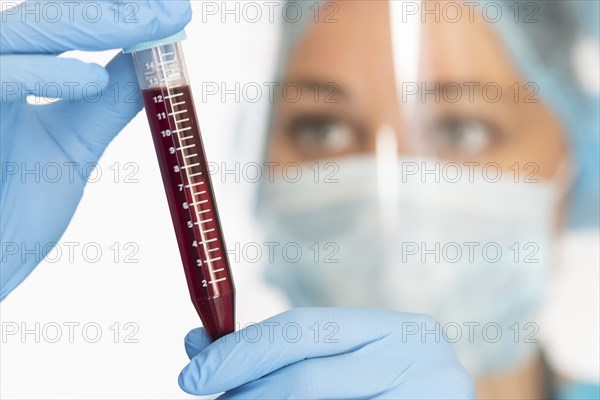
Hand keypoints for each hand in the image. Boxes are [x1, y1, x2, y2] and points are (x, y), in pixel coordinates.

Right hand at [0, 1, 190, 298]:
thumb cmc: (11, 212)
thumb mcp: (72, 145)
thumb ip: (106, 102)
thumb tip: (151, 62)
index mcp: (8, 72)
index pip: (63, 23)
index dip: (116, 13)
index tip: (170, 13)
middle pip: (47, 16)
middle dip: (113, 10)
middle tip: (170, 10)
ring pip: (24, 31)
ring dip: (91, 24)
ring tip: (150, 24)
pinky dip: (43, 73)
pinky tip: (90, 77)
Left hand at [179, 308, 474, 398]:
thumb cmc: (384, 390)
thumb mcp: (344, 362)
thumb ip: (279, 351)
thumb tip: (198, 345)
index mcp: (400, 330)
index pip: (305, 329)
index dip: (242, 350)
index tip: (194, 371)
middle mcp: (420, 362)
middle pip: (307, 377)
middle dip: (247, 390)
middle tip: (210, 399)